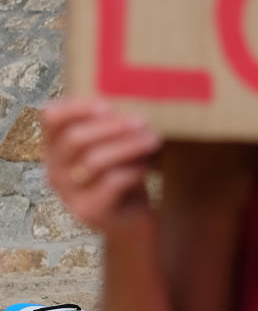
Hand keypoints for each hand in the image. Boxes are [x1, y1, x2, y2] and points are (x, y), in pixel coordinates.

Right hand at [42, 99, 161, 236]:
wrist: (131, 219)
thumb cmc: (124, 171)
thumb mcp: (114, 144)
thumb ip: (112, 123)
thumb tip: (133, 91)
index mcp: (56, 148)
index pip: (51, 119)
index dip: (76, 107)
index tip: (108, 103)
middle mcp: (54, 170)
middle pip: (74, 139)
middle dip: (112, 126)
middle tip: (142, 121)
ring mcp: (68, 194)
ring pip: (94, 161)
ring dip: (128, 146)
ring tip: (154, 140)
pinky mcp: (88, 212)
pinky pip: (110, 183)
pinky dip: (133, 171)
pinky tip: (147, 168)